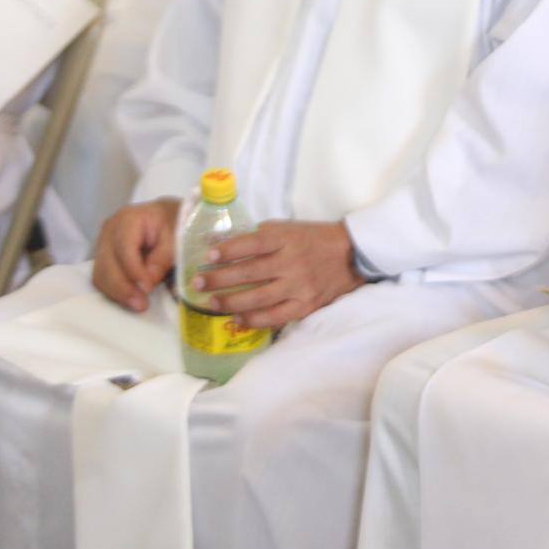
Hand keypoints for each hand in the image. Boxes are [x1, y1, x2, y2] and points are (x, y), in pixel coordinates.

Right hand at [92, 198, 180, 310]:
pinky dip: (115, 290)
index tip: (147, 288)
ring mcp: (102, 243)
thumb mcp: (175, 238)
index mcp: (128, 218)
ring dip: (117, 292)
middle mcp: (109, 230)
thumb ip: (162, 259)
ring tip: (138, 304)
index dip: (133, 271)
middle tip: (141, 304)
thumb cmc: (174, 223)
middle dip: (123, 287)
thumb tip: (145, 285)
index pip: (124, 248)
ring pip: (100, 274)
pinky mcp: (103, 256)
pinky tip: (131, 297)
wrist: (166, 216)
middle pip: (107, 264)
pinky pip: (102, 278)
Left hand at [189, 219, 362, 329]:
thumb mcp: (288, 229)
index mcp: (287, 239)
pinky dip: (253, 319)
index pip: (253, 243)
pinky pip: (275, 317)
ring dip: (230, 302)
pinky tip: (237, 318)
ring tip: (211, 303)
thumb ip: (260, 236)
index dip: (229, 250)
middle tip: (197, 283)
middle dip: (219, 279)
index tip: (208, 255)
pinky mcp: (306, 304)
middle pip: (250, 273)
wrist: (351, 254)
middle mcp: (292, 262)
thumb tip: (221, 242)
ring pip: (258, 298)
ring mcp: (300, 286)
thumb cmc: (313, 239)